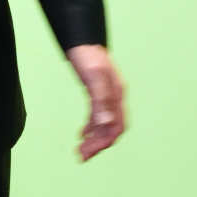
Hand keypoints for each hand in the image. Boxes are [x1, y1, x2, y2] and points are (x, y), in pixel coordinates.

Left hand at [65, 44, 124, 160]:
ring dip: (94, 138)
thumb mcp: (93, 77)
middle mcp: (115, 97)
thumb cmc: (87, 56)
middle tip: (81, 156)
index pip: (115, 126)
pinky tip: (82, 133)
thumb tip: (106, 122)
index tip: (87, 153)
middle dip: (98, 144)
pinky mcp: (99, 93)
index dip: (102, 142)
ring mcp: (108, 95)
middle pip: (112, 128)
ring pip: (105, 124)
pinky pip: (99, 115)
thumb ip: (100, 100)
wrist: (82, 40)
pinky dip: (91, 126)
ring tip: (80, 149)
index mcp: (116, 95)